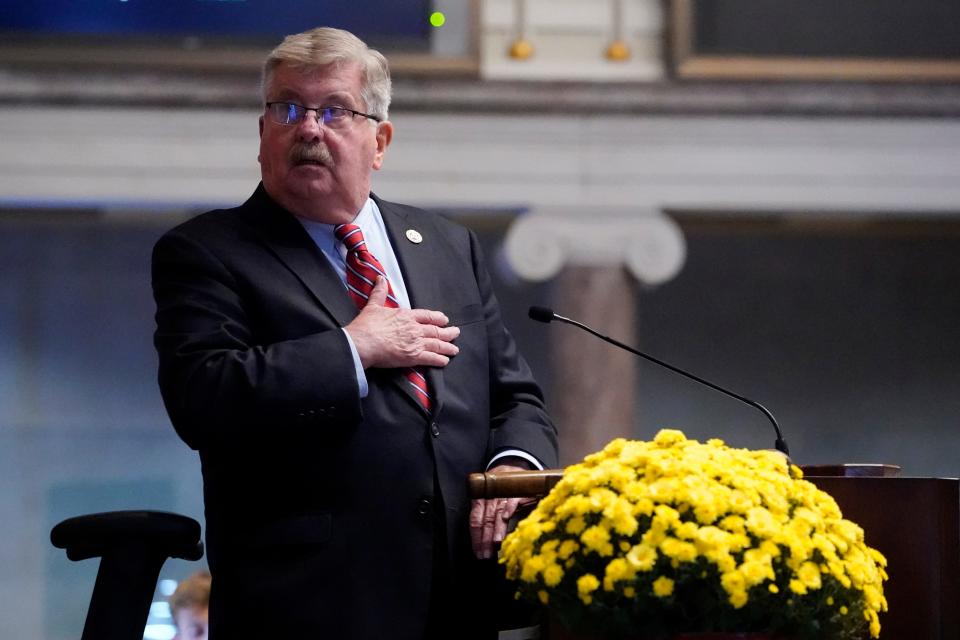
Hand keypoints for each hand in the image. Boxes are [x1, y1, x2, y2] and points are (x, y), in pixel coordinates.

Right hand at [345, 276, 459, 368]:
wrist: (362, 343)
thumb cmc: (366, 326)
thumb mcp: (373, 306)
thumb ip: (379, 293)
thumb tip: (380, 279)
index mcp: (406, 316)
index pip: (427, 315)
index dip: (438, 318)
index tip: (445, 320)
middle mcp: (414, 328)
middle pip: (436, 330)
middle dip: (448, 332)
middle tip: (456, 333)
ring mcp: (416, 343)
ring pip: (437, 344)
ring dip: (447, 347)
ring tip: (454, 350)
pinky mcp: (413, 357)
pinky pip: (431, 358)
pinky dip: (440, 360)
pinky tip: (445, 361)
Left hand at [469, 464, 534, 558]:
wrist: (513, 467)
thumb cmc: (502, 489)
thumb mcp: (493, 502)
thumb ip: (491, 520)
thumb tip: (490, 544)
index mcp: (480, 501)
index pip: (475, 521)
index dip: (476, 537)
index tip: (477, 552)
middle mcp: (489, 497)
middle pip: (485, 520)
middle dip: (485, 539)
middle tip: (485, 555)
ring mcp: (502, 493)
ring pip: (496, 512)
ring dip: (496, 528)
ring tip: (496, 542)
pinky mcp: (515, 490)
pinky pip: (511, 499)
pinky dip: (508, 507)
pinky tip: (506, 517)